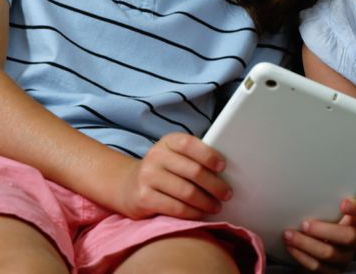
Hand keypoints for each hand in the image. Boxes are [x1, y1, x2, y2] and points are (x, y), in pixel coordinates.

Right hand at [114, 132, 231, 219]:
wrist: (128, 186)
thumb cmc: (162, 171)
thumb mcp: (174, 156)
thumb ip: (194, 158)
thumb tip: (225, 172)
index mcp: (168, 142)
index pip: (190, 144)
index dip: (208, 155)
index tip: (223, 166)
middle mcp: (156, 156)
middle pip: (193, 171)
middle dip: (215, 185)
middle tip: (227, 193)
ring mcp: (147, 177)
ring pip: (187, 192)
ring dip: (206, 202)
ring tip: (216, 206)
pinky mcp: (144, 198)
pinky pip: (176, 208)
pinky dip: (193, 213)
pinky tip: (201, 214)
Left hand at [283, 198, 355, 271]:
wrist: (318, 247)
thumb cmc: (321, 220)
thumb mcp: (326, 209)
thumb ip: (324, 199)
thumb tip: (301, 180)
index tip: (343, 203)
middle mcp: (355, 239)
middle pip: (348, 236)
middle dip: (324, 230)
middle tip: (305, 224)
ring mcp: (345, 257)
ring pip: (330, 253)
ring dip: (307, 244)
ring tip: (290, 235)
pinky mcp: (333, 271)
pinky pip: (318, 267)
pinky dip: (302, 257)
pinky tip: (291, 247)